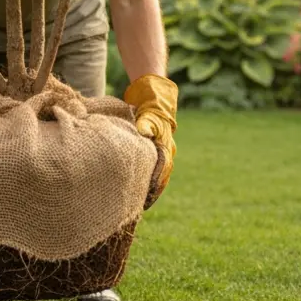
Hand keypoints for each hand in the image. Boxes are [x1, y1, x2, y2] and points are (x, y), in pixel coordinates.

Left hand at [123, 74, 177, 204]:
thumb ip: (148, 124)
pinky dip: (144, 177)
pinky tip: (135, 186)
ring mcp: (159, 150)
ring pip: (155, 173)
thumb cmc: (153, 104)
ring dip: (148, 186)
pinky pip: (149, 167)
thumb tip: (143, 133)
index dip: (155, 187)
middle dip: (151, 191)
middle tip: (139, 207)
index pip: (162, 172)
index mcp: (166, 146)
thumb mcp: (150, 113)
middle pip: (160, 176)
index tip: (146, 201)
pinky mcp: (151, 148)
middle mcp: (165, 151)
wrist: (155, 93)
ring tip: (137, 202)